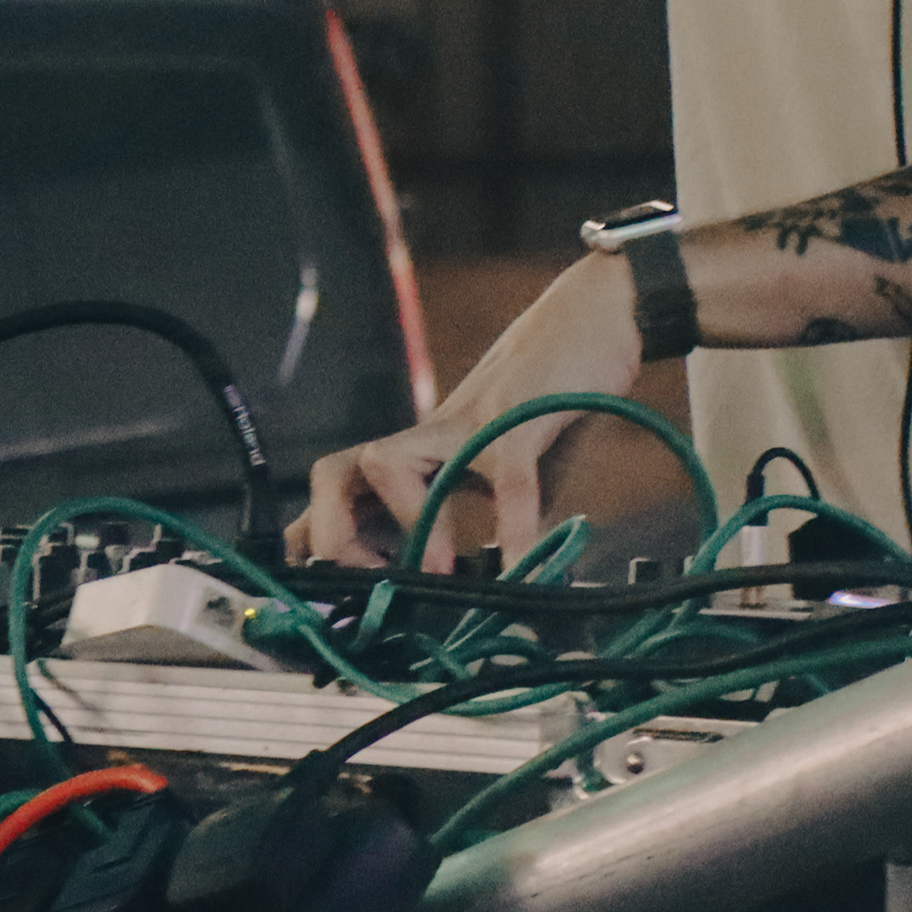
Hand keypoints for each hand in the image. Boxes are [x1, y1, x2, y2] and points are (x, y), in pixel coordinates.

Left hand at [303, 254, 642, 568]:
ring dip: (405, 529)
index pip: (342, 495)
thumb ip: (498, 524)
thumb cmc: (551, 395)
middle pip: (336, 473)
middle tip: (371, 586)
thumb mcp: (512, 469)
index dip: (314, 542)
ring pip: (388, 465)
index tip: (321, 601)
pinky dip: (515, 531)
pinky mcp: (519, 416)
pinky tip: (525, 567)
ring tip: (441, 576)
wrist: (597, 310)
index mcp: (423, 453)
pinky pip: (506, 480)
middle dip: (331, 535)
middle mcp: (430, 437)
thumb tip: (504, 594)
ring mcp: (468, 424)